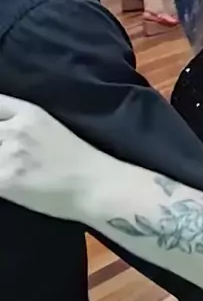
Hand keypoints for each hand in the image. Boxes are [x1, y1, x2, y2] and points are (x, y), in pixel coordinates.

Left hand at [0, 95, 99, 220]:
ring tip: (8, 172)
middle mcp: (16, 128)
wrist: (95, 186)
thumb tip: (3, 133)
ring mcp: (9, 153)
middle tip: (5, 157)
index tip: (1, 133)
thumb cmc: (79, 161)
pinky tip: (9, 187)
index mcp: (28, 112)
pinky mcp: (6, 179)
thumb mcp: (48, 127)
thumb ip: (21, 125)